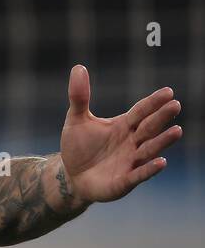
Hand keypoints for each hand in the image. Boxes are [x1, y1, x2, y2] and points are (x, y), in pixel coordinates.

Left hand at [60, 65, 182, 204]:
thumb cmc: (78, 146)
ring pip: (149, 150)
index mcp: (124, 126)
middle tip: (175, 105)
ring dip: (162, 141)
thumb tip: (78, 67)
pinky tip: (161, 161)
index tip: (168, 91)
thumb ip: (79, 96)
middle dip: (161, 118)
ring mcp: (130, 161)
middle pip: (149, 128)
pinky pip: (139, 174)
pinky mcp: (124, 181)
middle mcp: (132, 142)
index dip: (153, 102)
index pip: (141, 111)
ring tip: (177, 130)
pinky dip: (149, 169)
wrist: (71, 175)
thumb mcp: (76, 119)